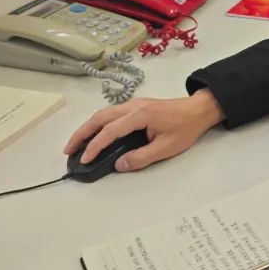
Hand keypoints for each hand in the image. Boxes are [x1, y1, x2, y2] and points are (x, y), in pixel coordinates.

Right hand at [62, 88, 224, 171]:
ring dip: (88, 127)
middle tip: (68, 150)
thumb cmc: (186, 127)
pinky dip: (98, 124)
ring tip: (76, 143)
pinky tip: (95, 134)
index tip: (84, 159)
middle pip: (100, 117)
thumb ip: (142, 157)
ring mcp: (134, 104)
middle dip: (81, 133)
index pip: (110, 131)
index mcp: (140, 115)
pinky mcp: (137, 106)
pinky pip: (111, 113)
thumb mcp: (166, 147)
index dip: (95, 146)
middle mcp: (133, 106)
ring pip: (103, 113)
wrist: (200, 109)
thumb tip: (119, 165)